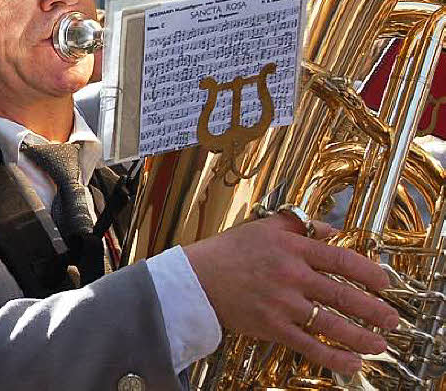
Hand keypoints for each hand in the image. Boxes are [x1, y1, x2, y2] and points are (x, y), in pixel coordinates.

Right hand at [183, 212, 398, 375]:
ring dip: (361, 336)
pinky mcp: (271, 326)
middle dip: (373, 310)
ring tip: (378, 344)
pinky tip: (351, 362)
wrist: (195, 279)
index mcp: (290, 247)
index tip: (384, 282)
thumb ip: (298, 225)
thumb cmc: (228, 252)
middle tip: (391, 319)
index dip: (368, 272)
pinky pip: (309, 345)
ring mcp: (281, 302)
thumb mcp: (263, 228)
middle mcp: (290, 274)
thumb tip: (330, 231)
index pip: (340, 259)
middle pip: (342, 294)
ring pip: (331, 323)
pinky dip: (333, 356)